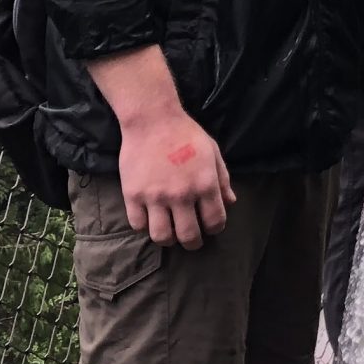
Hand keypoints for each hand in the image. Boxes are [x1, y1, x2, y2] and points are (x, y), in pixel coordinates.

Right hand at [91, 45, 233, 248]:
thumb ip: (223, 180)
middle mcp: (181, 195)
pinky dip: (145, 226)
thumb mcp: (212, 153)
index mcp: (205, 184)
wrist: (153, 120)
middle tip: (192, 240)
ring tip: (171, 233)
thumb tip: (230, 203)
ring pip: (162, 237)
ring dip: (169, 239)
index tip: (211, 228)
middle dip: (193, 243)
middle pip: (188, 236)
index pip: (215, 221)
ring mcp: (155, 197)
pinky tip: (150, 218)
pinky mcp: (133, 195)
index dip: (215, 229)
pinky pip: (138, 225)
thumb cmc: (187, 134)